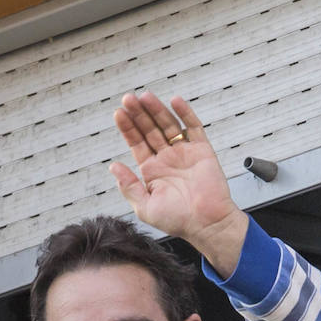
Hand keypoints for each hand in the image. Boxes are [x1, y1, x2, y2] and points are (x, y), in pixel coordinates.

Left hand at [109, 92, 247, 278]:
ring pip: (168, 124)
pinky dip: (185, 113)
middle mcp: (166, 158)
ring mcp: (184, 152)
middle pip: (150, 129)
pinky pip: (193, 127)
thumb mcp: (144, 207)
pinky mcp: (202, 149)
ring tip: (144, 97)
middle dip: (138, 114)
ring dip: (156, 110)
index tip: (118, 113)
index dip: (127, 128)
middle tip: (128, 99)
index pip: (136, 143)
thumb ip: (128, 186)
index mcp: (151, 170)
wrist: (206, 223)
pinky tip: (174, 102)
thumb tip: (114, 167)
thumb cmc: (178, 220)